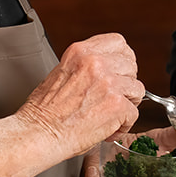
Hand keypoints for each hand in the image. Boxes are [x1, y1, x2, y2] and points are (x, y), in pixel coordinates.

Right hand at [16, 34, 141, 159]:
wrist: (38, 134)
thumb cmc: (43, 112)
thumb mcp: (61, 73)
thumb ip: (85, 67)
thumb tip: (106, 71)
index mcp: (81, 52)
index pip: (119, 43)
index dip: (123, 60)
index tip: (119, 72)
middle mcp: (96, 63)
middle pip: (132, 66)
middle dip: (125, 84)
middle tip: (113, 99)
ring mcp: (108, 83)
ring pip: (138, 89)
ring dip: (127, 104)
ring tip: (110, 115)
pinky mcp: (117, 105)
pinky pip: (134, 114)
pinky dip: (123, 125)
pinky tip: (108, 129)